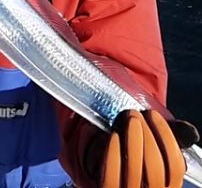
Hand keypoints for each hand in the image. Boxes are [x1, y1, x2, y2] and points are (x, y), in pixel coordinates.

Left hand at [77, 110, 198, 187]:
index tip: (152, 114)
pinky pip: (111, 178)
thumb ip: (172, 137)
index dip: (166, 137)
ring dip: (130, 140)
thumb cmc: (133, 148)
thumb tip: (191, 133)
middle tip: (133, 114)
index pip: (175, 167)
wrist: (102, 158)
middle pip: (155, 168)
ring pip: (134, 172)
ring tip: (124, 119)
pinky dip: (113, 154)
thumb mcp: (154, 142)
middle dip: (145, 135)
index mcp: (167, 185)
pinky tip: (113, 135)